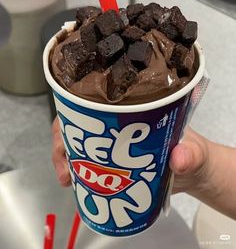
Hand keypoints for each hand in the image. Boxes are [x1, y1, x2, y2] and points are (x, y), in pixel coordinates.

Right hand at [52, 117, 209, 193]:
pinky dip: (78, 173)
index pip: (95, 103)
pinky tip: (74, 184)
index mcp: (131, 111)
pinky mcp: (112, 163)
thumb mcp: (194, 151)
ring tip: (66, 179)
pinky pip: (88, 164)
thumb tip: (178, 158)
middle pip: (78, 125)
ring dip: (67, 160)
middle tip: (65, 168)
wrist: (195, 173)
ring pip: (79, 145)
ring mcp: (112, 144)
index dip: (73, 115)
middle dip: (64, 144)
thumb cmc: (194, 153)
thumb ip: (190, 154)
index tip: (65, 134)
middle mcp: (116, 124)